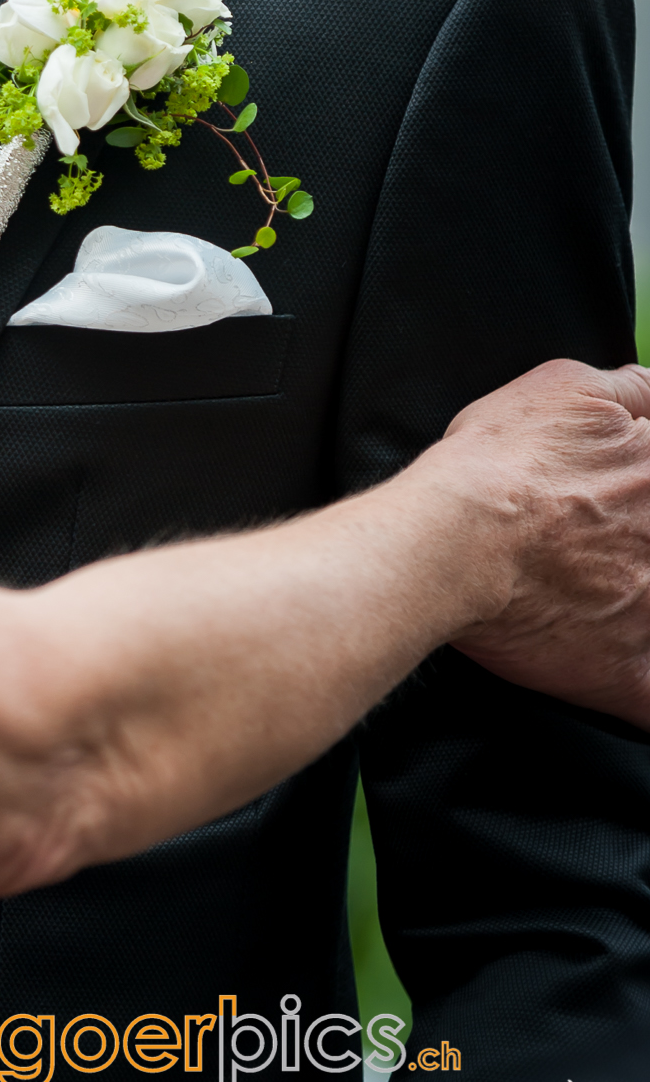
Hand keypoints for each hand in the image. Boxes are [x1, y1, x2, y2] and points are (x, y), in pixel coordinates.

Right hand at [440, 359, 649, 726]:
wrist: (450, 538)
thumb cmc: (497, 463)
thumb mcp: (562, 388)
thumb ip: (628, 388)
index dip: (642, 484)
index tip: (624, 499)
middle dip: (640, 542)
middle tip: (597, 540)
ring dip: (639, 599)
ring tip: (602, 592)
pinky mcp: (626, 668)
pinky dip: (640, 693)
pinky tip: (625, 673)